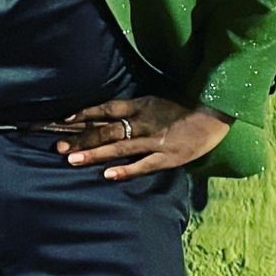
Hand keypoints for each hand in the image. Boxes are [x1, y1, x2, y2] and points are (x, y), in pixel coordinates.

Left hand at [56, 96, 232, 179]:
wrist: (216, 110)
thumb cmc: (188, 104)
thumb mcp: (159, 99)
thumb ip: (138, 107)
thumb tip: (115, 114)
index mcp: (141, 105)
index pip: (107, 108)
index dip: (85, 114)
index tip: (64, 120)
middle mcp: (143, 121)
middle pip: (106, 129)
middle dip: (82, 138)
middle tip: (58, 147)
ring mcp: (154, 139)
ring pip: (118, 147)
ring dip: (94, 153)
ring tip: (71, 160)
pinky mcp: (167, 156)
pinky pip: (142, 164)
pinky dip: (125, 169)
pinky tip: (107, 175)